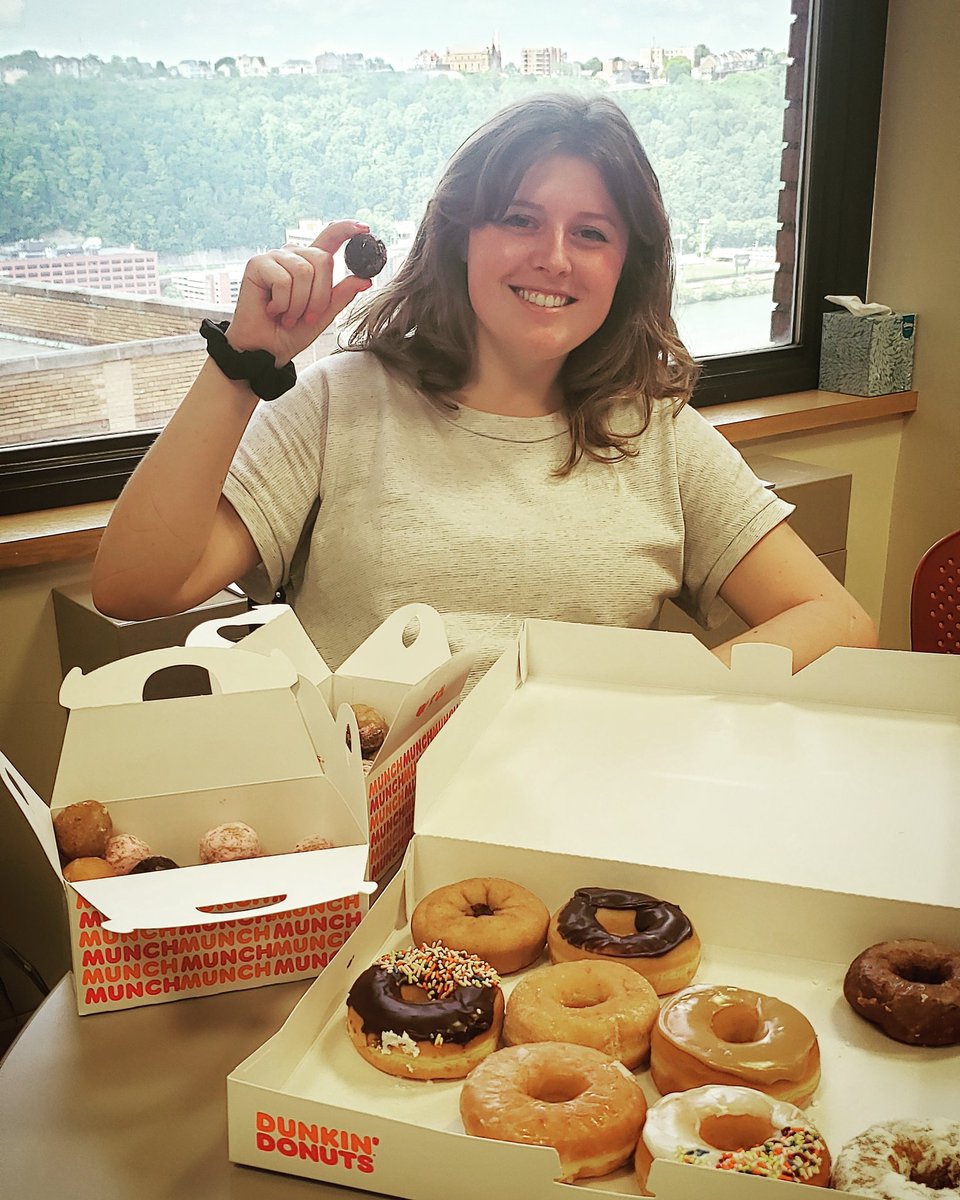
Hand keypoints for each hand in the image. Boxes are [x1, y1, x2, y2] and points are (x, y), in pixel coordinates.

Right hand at [226, 219, 373, 365]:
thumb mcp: (324, 314)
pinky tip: (273, 310)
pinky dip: (283, 303)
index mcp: (310, 264)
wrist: (266, 349)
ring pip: (304, 271)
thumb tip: (364, 280)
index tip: (365, 228)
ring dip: (299, 303)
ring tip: (288, 315)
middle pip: (323, 259)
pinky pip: (284, 280)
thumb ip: (341, 295)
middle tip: (307, 316)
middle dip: (319, 296)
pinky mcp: (257, 264)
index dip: (347, 230)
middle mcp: (293, 255)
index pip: (330, 237)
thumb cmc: (290, 332)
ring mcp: (275, 257)